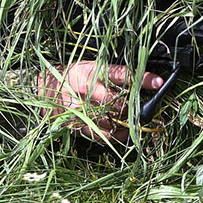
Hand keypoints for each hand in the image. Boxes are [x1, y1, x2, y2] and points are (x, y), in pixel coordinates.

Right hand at [37, 61, 164, 143]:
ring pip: (110, 120)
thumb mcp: (92, 67)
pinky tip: (123, 132)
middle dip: (134, 108)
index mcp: (94, 71)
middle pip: (118, 102)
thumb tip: (141, 82)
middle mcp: (87, 89)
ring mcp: (79, 108)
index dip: (142, 78)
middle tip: (145, 110)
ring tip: (135, 122)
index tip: (159, 82)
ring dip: (127, 123)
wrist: (43, 86)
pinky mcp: (74, 123)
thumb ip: (113, 75)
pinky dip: (116, 135)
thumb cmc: (73, 75)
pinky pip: (100, 134)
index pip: (123, 74)